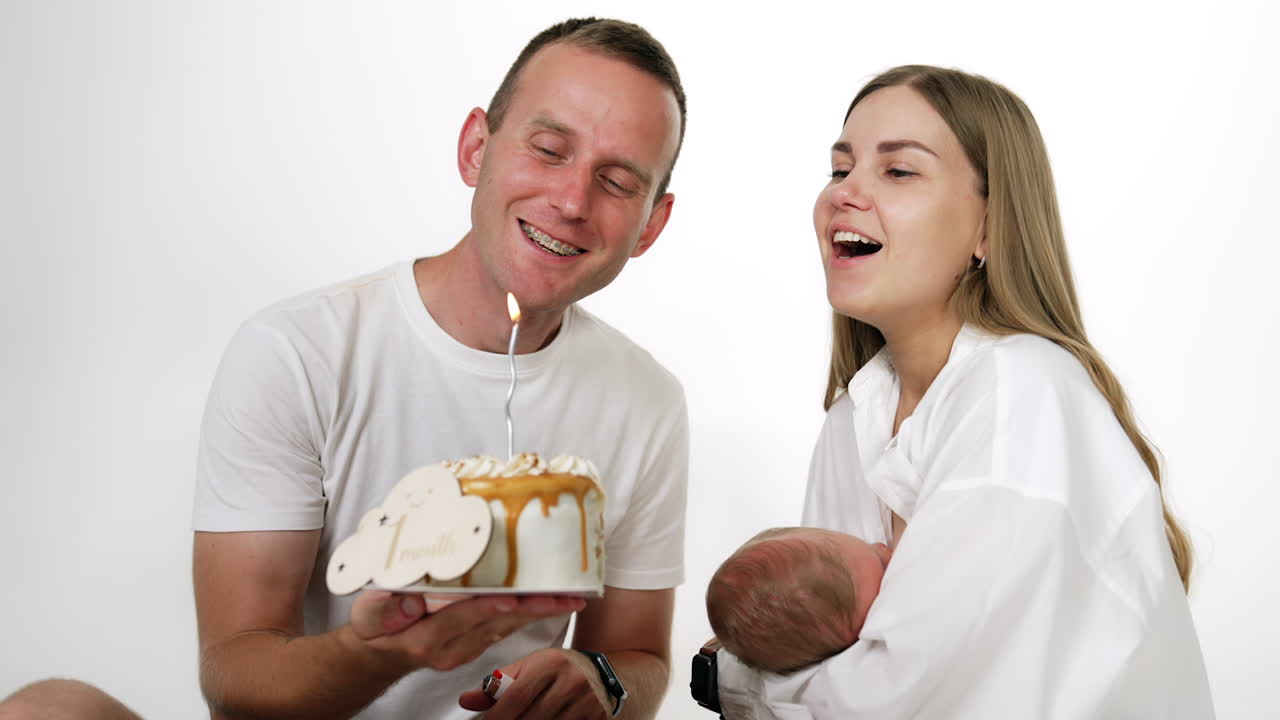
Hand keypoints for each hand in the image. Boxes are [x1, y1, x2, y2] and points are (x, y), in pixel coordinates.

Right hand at [348, 591, 584, 673]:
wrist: (379, 653)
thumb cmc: (375, 627)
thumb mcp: (369, 615)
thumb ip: (386, 609)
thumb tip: (411, 603)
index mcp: (426, 638)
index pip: (463, 618)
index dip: (488, 606)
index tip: (514, 597)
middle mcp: (452, 648)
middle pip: (497, 623)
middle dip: (532, 608)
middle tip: (566, 596)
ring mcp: (466, 650)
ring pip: (508, 627)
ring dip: (540, 612)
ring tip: (570, 597)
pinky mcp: (475, 645)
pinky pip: (506, 628)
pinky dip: (528, 614)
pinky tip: (550, 601)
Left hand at [458, 647, 611, 718]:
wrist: (606, 674)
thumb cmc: (562, 670)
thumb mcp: (531, 667)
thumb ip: (498, 683)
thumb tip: (466, 700)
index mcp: (551, 662)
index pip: (516, 696)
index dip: (496, 717)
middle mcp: (572, 681)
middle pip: (530, 719)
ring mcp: (587, 703)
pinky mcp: (597, 719)